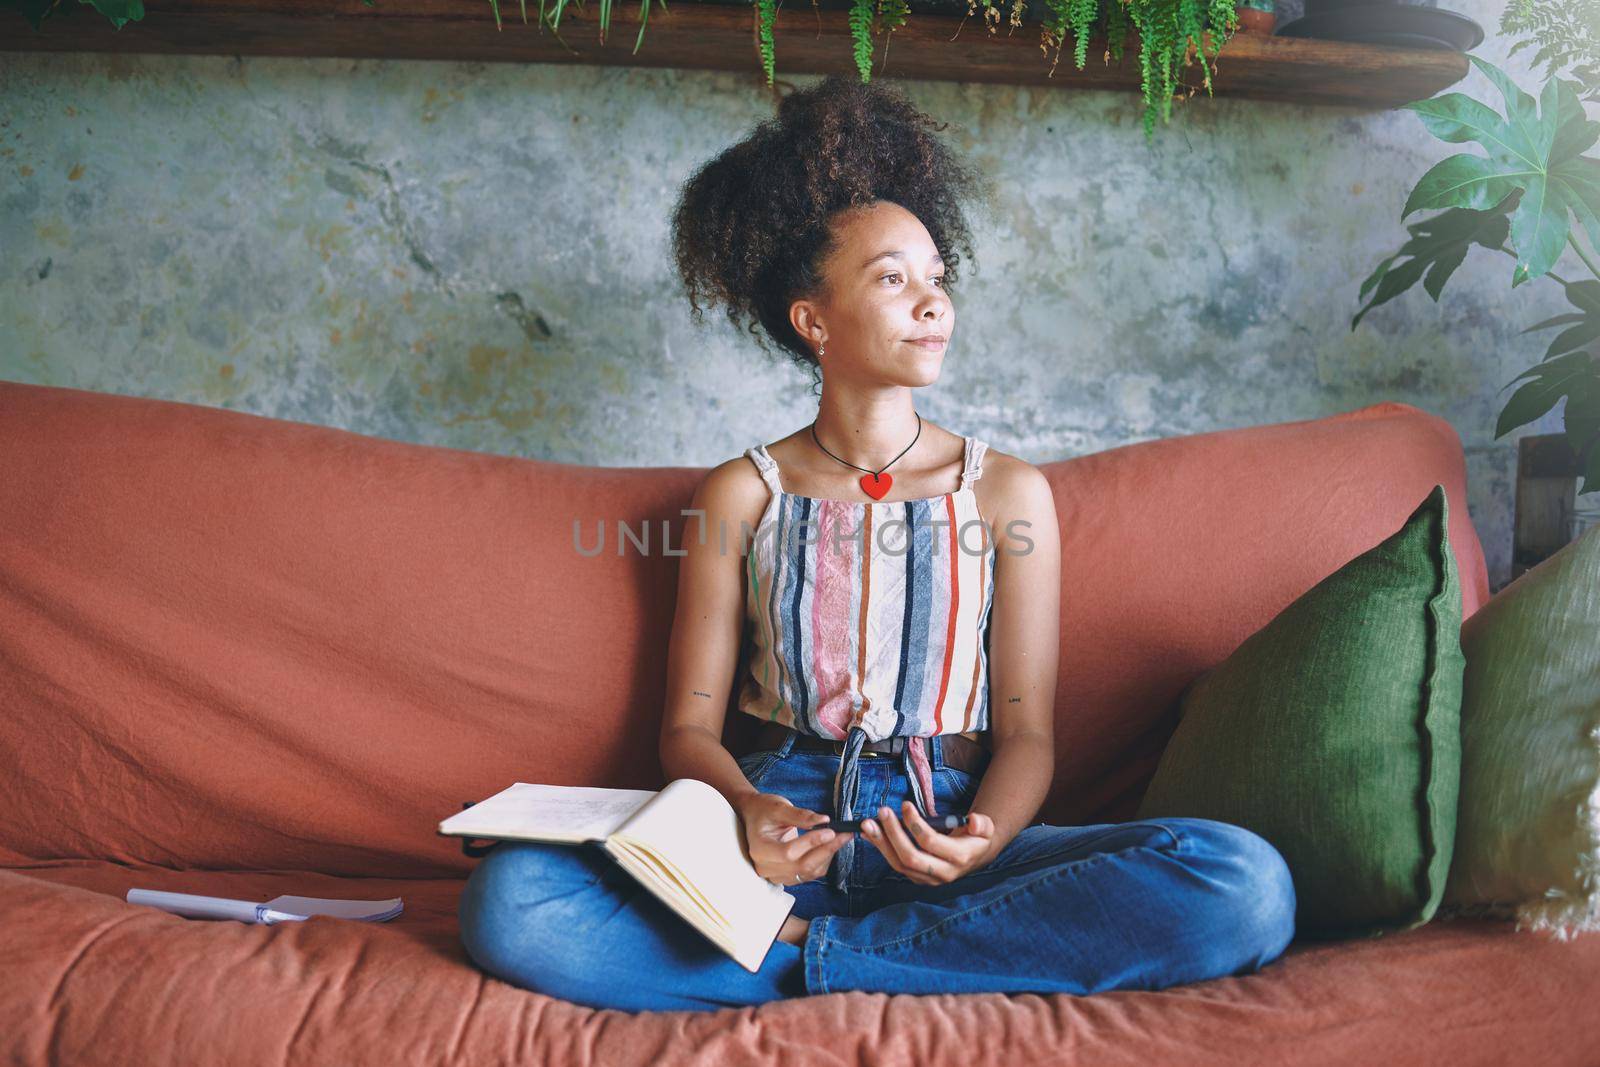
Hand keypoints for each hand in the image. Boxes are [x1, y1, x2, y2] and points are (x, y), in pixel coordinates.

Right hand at [735, 791, 855, 886]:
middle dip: (827, 849)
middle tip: (845, 834)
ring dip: (828, 855)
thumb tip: (824, 821)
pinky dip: (823, 860)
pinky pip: (810, 873)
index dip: (811, 843)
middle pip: (802, 865)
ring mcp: (776, 875)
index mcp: (760, 849)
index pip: (789, 852)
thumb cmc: (764, 809)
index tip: (831, 830)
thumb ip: (800, 815)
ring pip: (809, 871)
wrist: (754, 817)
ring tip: (842, 837)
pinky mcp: (787, 876)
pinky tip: (830, 845)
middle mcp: (766, 867)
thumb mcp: (778, 807)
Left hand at [860, 800, 997, 884]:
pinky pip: (894, 863)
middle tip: (882, 812)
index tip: (905, 805)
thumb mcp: (986, 828)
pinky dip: (881, 847)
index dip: (915, 824)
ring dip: (881, 843)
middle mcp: (941, 873)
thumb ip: (982, 824)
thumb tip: (972, 821)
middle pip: (910, 857)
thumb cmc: (976, 837)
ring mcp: (927, 878)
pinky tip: (870, 833)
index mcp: (958, 858)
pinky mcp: (916, 877)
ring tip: (867, 824)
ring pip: (898, 864)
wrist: (973, 857)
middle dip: (893, 834)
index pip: (930, 843)